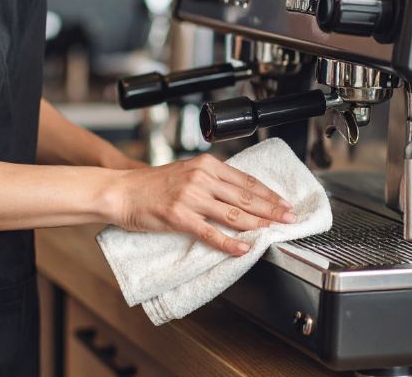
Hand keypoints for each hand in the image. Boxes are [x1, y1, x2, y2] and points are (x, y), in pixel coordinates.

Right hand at [110, 154, 294, 255]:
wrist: (121, 191)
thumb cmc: (152, 185)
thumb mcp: (187, 171)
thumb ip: (212, 180)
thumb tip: (240, 194)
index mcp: (206, 165)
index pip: (246, 181)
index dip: (269, 194)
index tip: (285, 203)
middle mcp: (201, 178)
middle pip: (245, 197)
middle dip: (272, 209)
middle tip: (290, 218)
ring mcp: (190, 197)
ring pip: (233, 213)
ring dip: (258, 224)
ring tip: (275, 231)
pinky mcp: (179, 216)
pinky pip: (210, 232)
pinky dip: (229, 242)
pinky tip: (243, 248)